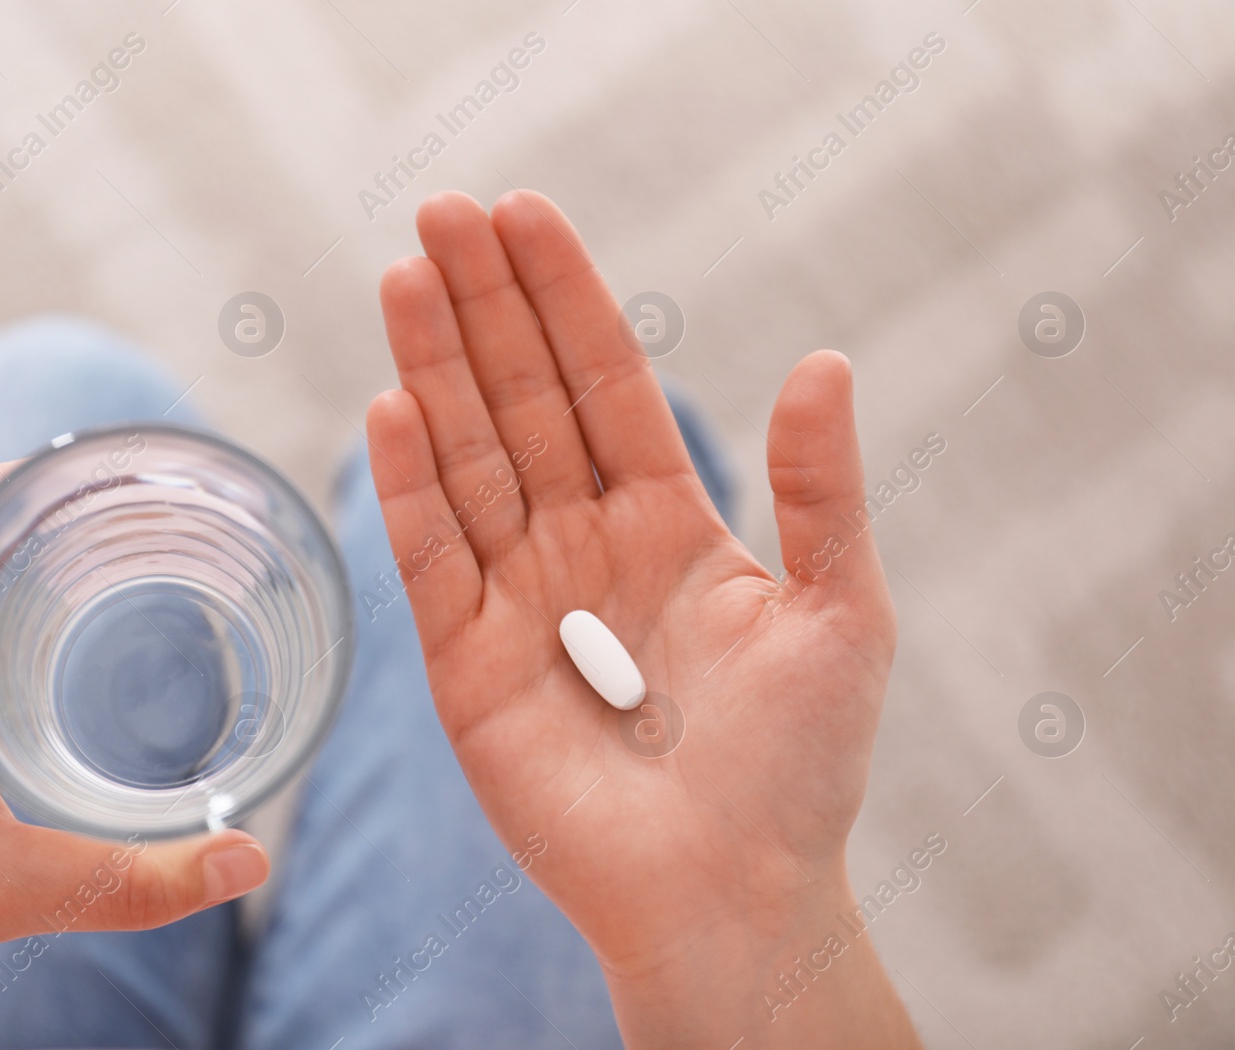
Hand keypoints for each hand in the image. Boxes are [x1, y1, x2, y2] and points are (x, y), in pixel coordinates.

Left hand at [0, 466, 269, 1049]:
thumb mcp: (7, 893)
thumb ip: (134, 881)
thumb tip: (250, 859)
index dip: (59, 475)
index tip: (147, 474)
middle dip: (87, 506)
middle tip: (185, 512)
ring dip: (71, 548)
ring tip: (168, 545)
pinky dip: (55, 595)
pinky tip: (117, 614)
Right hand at [365, 190, 916, 1046]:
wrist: (733, 896)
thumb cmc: (800, 767)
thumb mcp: (841, 613)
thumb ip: (820, 490)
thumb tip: (825, 361)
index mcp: (667, 520)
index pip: (605, 382)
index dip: (565, 298)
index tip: (524, 213)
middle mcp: (582, 543)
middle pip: (520, 402)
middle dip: (483, 306)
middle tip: (441, 212)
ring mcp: (518, 599)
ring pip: (467, 459)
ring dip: (435, 369)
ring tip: (404, 276)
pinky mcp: (466, 664)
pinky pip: (432, 559)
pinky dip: (410, 486)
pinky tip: (393, 406)